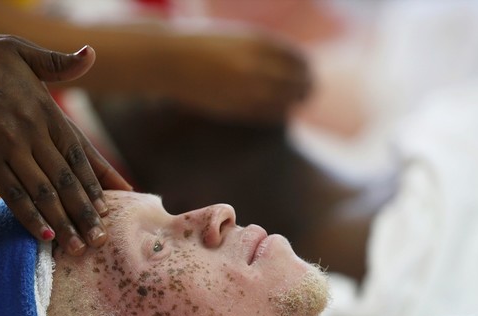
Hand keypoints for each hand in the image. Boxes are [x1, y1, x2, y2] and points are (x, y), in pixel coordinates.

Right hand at [0, 34, 129, 254]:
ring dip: (64, 223)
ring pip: (45, 193)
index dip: (100, 179)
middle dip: (86, 212)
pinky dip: (30, 218)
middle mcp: (34, 133)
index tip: (117, 201)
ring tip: (78, 247)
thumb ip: (56, 62)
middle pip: (67, 180)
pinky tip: (45, 237)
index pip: (81, 152)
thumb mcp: (19, 51)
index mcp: (47, 111)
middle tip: (100, 238)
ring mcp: (11, 149)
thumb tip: (90, 54)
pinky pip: (14, 196)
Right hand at [155, 26, 310, 122]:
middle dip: (306, 89)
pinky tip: (275, 112)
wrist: (171, 60)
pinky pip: (268, 116)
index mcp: (260, 43)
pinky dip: (277, 114)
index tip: (306, 74)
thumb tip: (296, 68)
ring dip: (293, 104)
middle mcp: (257, 66)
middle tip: (306, 92)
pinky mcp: (235, 108)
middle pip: (299, 84)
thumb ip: (267, 50)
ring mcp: (246, 89)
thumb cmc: (205, 45)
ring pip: (286, 103)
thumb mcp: (241, 37)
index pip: (300, 61)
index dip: (306, 69)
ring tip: (293, 104)